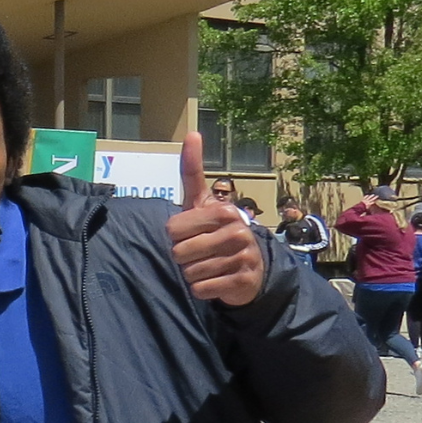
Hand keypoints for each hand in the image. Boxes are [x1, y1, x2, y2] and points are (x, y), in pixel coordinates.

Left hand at [168, 132, 263, 306]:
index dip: (174, 237)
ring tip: (208, 266)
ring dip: (192, 274)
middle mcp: (238, 231)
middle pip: (179, 252)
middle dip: (182, 257)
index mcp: (223, 211)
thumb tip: (192, 133)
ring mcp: (243, 256)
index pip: (172, 230)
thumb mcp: (201, 203)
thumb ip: (192, 172)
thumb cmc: (215, 232)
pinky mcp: (244, 281)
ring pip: (190, 272)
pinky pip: (202, 289)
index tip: (190, 234)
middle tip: (199, 254)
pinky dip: (202, 289)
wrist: (249, 269)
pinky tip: (216, 281)